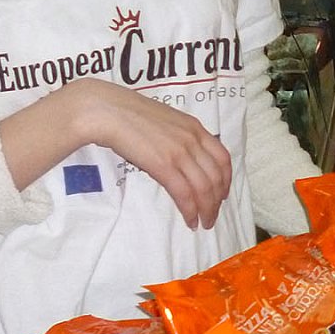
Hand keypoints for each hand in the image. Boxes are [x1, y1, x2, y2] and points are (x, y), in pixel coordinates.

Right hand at [68, 79, 233, 229]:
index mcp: (195, 127)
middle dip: (217, 201)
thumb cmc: (129, 114)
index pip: (223, 158)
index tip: (222, 194)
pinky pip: (185, 194)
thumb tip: (182, 158)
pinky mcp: (164, 165)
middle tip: (212, 216)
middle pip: (216, 177)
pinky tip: (189, 220)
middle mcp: (193, 140)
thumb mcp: (166, 121)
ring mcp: (180, 152)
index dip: (226, 180)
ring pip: (204, 188)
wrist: (108, 110)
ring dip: (207, 210)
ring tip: (203, 223)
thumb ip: (179, 137)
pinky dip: (190, 210)